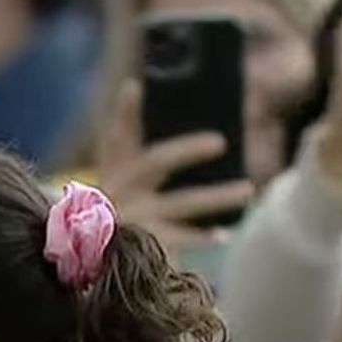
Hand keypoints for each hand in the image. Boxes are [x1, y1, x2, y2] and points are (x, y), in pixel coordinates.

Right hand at [98, 80, 254, 251]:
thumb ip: (140, 144)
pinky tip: (222, 234)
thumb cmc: (118, 207)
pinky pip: (176, 239)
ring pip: (179, 202)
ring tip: (248, 190)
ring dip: (215, 197)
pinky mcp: (141, 243)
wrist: (92, 253)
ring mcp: (130, 218)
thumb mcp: (123, 176)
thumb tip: (158, 97)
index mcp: (114, 169)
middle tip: (220, 142)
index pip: (118, 135)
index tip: (134, 88)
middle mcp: (118, 190)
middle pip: (154, 163)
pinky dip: (200, 238)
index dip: (125, 112)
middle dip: (186, 151)